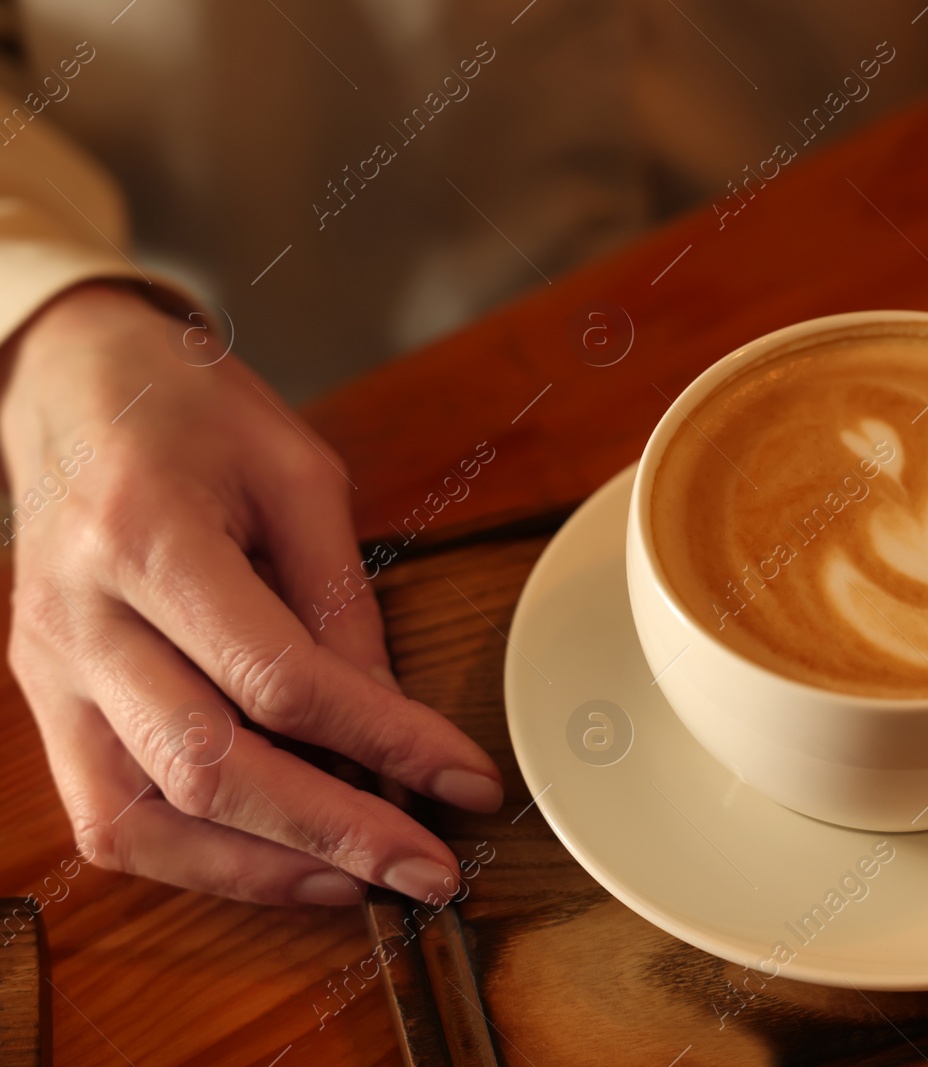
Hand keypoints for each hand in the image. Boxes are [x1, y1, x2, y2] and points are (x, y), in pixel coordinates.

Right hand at [1, 284, 502, 904]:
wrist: (67, 387)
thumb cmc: (192, 414)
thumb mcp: (297, 473)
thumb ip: (340, 597)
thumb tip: (389, 713)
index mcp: (149, 538)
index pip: (279, 679)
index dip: (386, 742)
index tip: (467, 778)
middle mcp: (81, 619)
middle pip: (209, 768)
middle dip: (337, 833)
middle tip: (432, 870)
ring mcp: (48, 671)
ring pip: (144, 820)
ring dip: (265, 870)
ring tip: (366, 882)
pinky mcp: (44, 703)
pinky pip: (107, 820)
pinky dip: (197, 860)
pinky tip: (280, 863)